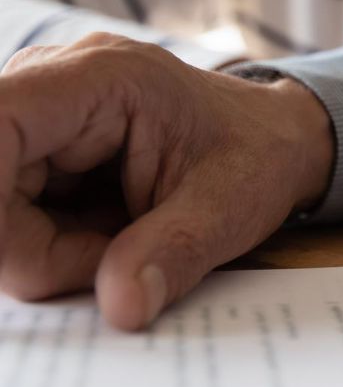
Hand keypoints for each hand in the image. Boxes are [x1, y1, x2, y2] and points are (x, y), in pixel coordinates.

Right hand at [0, 34, 333, 330]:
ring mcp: (35, 116)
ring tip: (123, 243)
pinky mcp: (30, 149)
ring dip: (47, 253)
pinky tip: (105, 236)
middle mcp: (50, 82)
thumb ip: (175, 252)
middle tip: (115, 265)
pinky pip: (9, 216)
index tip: (21, 262)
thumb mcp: (231, 207)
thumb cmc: (257, 156)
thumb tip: (121, 308)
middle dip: (35, 250)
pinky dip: (49, 247)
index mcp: (101, 77)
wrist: (273, 139)